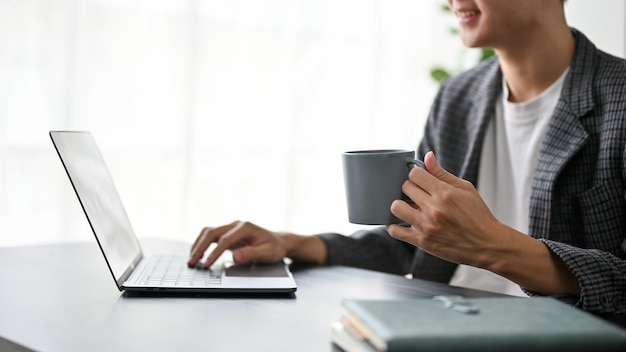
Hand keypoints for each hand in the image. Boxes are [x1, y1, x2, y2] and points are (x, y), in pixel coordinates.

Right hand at [187, 221, 288, 268]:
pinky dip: (202, 244)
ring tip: (191, 259)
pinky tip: (198, 254)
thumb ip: (251, 254)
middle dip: (200, 248)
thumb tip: (235, 256)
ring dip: (198, 245)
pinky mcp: (228, 233)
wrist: (278, 242)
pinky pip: (211, 236)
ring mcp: (231, 228)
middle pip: (212, 233)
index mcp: (246, 227)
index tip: (207, 264)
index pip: (225, 240)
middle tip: (192, 262)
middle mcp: (236, 224)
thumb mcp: (267, 253)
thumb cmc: (274, 248)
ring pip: (209, 232)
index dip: (214, 253)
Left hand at [388, 151, 505, 268]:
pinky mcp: (422, 241)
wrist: (487, 244)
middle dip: (410, 189)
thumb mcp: (465, 189)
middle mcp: (434, 209)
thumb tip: (427, 156)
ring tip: (410, 207)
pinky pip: (395, 231)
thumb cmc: (478, 215)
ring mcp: (427, 226)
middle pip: (405, 188)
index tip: (420, 179)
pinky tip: (402, 222)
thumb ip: (442, 173)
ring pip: (396, 207)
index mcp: (445, 193)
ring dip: (401, 205)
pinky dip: (394, 226)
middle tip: (418, 195)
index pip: (415, 174)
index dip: (416, 175)